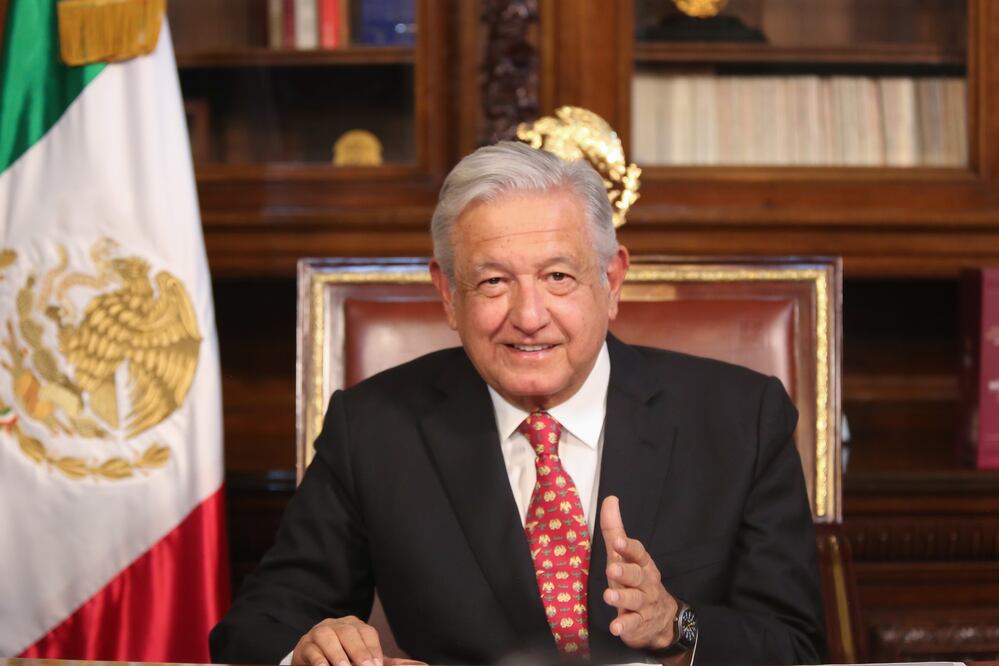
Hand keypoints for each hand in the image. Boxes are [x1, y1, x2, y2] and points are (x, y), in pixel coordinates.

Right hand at [291, 616, 426, 665]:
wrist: (311, 656)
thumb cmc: (345, 657)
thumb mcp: (366, 658)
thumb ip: (390, 663)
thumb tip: (423, 665)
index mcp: (355, 625)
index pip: (366, 633)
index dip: (372, 649)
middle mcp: (337, 625)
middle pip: (349, 634)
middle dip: (358, 653)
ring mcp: (319, 632)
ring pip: (329, 639)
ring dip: (338, 656)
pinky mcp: (305, 645)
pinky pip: (312, 651)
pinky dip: (320, 660)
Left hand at [600, 495, 677, 651]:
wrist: (662, 619)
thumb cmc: (637, 580)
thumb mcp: (625, 556)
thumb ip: (615, 530)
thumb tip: (610, 500)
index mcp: (642, 564)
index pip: (638, 553)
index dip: (628, 548)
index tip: (617, 542)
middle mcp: (645, 583)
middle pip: (637, 576)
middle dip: (625, 572)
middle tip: (611, 569)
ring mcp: (644, 604)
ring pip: (635, 600)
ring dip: (622, 598)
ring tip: (609, 596)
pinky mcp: (639, 624)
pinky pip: (633, 625)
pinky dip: (624, 627)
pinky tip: (615, 628)